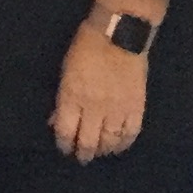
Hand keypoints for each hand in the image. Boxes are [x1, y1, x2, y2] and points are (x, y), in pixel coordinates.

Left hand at [50, 22, 147, 162]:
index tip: (65, 149)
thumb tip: (55, 120)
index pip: (65, 131)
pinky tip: (120, 146)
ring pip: (109, 141)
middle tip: (83, 158)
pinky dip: (125, 143)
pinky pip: (131, 133)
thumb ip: (62, 99)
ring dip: (103, 150)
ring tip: (100, 152)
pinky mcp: (136, 106)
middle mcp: (93, 108)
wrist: (119, 34)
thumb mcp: (65, 71)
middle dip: (83, 154)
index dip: (64, 144)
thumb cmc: (86, 47)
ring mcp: (116, 109)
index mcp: (71, 97)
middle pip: (87, 142)